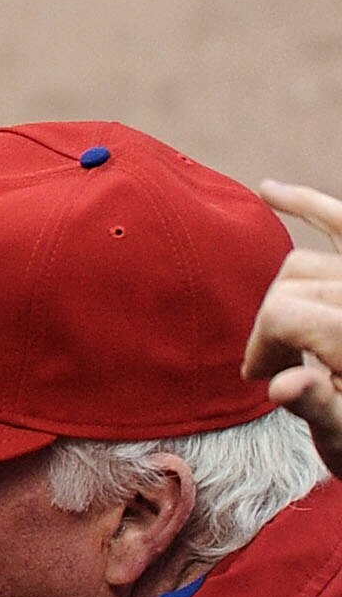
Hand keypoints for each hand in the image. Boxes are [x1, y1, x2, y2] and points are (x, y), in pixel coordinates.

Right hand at [245, 181, 341, 478]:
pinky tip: (269, 190)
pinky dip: (308, 205)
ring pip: (303, 262)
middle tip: (278, 370)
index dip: (262, 347)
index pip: (283, 312)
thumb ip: (317, 407)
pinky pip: (340, 223)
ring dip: (286, 295)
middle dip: (272, 327)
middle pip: (289, 285)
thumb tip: (283, 388)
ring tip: (294, 344)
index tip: (262, 380)